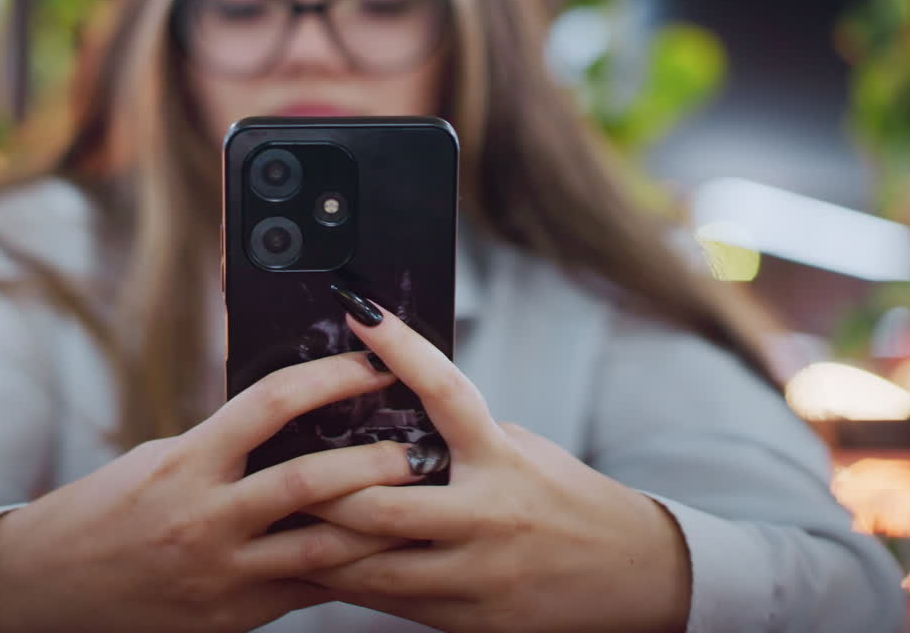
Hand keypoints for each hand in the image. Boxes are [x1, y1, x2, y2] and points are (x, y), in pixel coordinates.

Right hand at [0, 351, 423, 632]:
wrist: (46, 587)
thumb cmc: (104, 510)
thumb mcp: (160, 460)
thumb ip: (224, 444)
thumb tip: (293, 416)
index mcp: (185, 463)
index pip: (270, 404)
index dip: (330, 378)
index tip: (374, 361)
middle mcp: (205, 517)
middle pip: (309, 482)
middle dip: (376, 462)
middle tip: (425, 445)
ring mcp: (221, 573)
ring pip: (321, 547)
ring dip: (380, 522)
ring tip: (425, 502)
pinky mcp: (232, 615)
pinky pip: (306, 591)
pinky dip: (347, 571)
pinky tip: (383, 555)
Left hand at [300, 297, 691, 632]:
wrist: (634, 575)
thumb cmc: (567, 498)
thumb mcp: (520, 451)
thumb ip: (460, 438)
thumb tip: (388, 408)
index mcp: (503, 458)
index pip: (446, 390)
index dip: (399, 347)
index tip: (358, 308)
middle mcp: (490, 514)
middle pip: (378, 501)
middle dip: (318, 489)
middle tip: (276, 470)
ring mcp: (480, 573)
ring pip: (373, 564)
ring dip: (318, 544)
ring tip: (277, 525)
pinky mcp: (473, 619)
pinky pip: (391, 602)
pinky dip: (350, 582)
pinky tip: (319, 566)